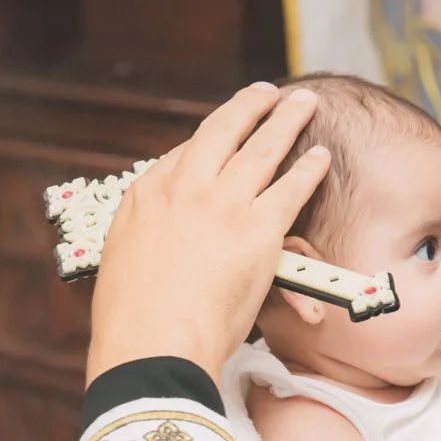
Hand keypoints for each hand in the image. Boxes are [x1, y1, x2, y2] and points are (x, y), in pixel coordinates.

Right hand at [85, 83, 331, 385]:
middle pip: (221, 132)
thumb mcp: (121, 269)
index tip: (223, 136)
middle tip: (265, 93)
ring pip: (262, 149)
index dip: (208, 143)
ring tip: (304, 102)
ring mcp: (221, 204)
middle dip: (247, 107)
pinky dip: (308, 170)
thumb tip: (149, 252)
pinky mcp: (256, 229)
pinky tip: (320, 157)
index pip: (182, 155)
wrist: (150, 347)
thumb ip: (141, 246)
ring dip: (286, 121)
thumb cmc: (133, 326)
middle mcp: (183, 189)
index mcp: (145, 198)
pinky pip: (291, 188)